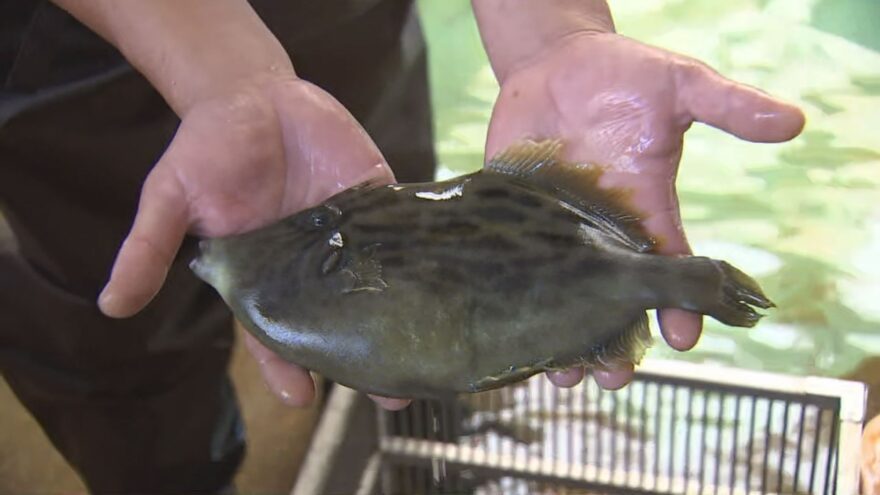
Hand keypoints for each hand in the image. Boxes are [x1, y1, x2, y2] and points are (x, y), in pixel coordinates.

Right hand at [97, 73, 409, 408]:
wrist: (249, 92)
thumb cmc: (206, 149)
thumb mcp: (170, 197)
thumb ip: (150, 249)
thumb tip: (111, 305)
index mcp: (262, 273)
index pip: (275, 331)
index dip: (287, 365)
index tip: (302, 398)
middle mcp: (310, 263)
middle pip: (339, 320)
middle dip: (362, 356)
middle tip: (392, 396)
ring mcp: (347, 232)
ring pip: (378, 285)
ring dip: (400, 318)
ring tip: (427, 358)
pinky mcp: (375, 198)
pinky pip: (401, 229)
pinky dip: (422, 254)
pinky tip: (442, 283)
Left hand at [485, 31, 804, 388]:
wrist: (556, 62)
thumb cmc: (625, 74)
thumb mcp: (680, 85)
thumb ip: (727, 106)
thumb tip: (793, 121)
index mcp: (645, 207)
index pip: (666, 266)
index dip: (678, 304)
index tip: (684, 338)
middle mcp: (602, 229)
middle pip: (612, 298)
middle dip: (614, 340)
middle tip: (611, 377)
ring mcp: (555, 227)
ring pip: (561, 295)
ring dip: (562, 335)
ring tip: (562, 372)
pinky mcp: (513, 216)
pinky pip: (513, 264)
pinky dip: (511, 296)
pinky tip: (508, 326)